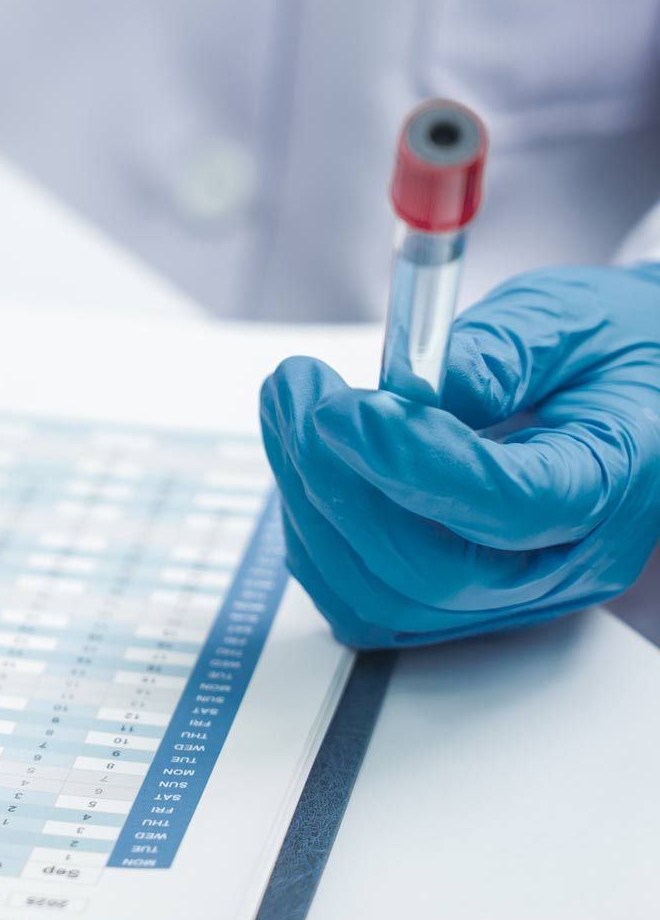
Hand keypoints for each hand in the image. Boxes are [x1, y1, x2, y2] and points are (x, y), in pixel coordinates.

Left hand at [260, 264, 659, 647]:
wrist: (635, 388)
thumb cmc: (611, 351)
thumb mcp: (572, 320)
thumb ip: (497, 353)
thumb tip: (408, 394)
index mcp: (617, 483)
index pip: (510, 508)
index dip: (411, 464)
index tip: (340, 407)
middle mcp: (564, 564)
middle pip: (431, 570)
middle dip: (340, 481)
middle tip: (299, 391)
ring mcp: (508, 595)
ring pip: (381, 596)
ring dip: (312, 504)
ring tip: (292, 409)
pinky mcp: (455, 599)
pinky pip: (362, 597)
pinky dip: (315, 533)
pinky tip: (305, 457)